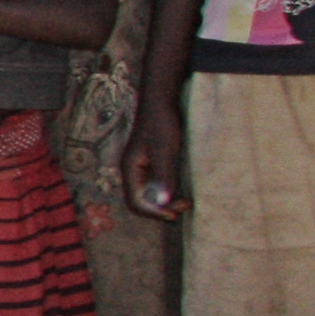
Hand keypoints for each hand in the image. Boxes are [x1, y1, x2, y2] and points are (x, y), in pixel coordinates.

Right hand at [122, 105, 188, 219]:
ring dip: (164, 202)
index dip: (155, 211)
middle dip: (160, 209)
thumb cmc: (161, 124)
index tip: (175, 213)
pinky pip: (154, 186)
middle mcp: (131, 172)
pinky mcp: (149, 164)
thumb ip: (164, 177)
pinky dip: (166, 192)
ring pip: (147, 195)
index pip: (136, 202)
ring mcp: (139, 168)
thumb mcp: (165, 151)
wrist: (160, 101)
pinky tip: (180, 189)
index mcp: (130, 170)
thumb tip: (163, 203)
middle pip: (140, 202)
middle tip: (183, 206)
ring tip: (184, 201)